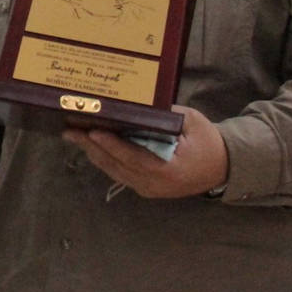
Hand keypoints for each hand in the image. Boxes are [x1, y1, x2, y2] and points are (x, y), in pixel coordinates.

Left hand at [61, 105, 227, 198]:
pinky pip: (119, 174)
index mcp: (170, 169)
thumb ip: (166, 115)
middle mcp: (156, 184)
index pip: (135, 157)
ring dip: (93, 153)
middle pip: (117, 165)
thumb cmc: (207, 141)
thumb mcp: (191, 122)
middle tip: (70, 131)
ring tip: (73, 136)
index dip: (112, 145)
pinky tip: (90, 146)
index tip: (93, 132)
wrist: (221, 167)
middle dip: (92, 147)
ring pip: (114, 171)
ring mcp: (149, 189)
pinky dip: (104, 160)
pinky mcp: (145, 188)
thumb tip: (137, 102)